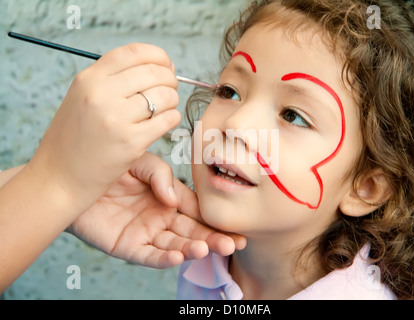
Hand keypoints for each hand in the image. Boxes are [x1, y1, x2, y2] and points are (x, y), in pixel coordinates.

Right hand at [27, 43, 180, 209]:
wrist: (59, 178)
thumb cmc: (74, 139)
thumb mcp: (81, 98)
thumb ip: (112, 81)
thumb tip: (157, 67)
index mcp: (88, 79)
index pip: (134, 52)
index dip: (158, 56)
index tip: (166, 66)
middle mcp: (101, 94)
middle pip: (154, 73)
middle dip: (170, 80)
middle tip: (170, 91)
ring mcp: (116, 118)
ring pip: (165, 96)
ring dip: (172, 101)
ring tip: (165, 109)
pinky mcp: (131, 142)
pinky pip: (168, 119)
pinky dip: (172, 119)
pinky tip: (163, 124)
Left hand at [67, 153, 245, 267]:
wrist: (72, 179)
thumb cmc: (108, 167)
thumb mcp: (140, 162)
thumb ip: (160, 175)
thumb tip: (173, 200)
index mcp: (167, 197)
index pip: (197, 210)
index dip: (215, 219)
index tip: (235, 227)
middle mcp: (161, 217)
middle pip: (192, 231)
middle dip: (213, 238)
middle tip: (232, 243)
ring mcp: (146, 233)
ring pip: (175, 246)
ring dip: (192, 249)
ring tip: (207, 248)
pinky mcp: (128, 246)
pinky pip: (149, 256)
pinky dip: (165, 258)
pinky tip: (179, 257)